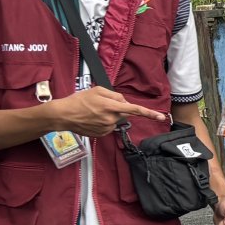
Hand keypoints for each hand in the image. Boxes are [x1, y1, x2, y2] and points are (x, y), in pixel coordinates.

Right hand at [53, 86, 167, 136]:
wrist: (63, 115)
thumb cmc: (79, 100)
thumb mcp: (97, 90)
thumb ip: (115, 95)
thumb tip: (125, 102)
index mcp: (111, 107)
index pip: (134, 109)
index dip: (149, 113)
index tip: (160, 117)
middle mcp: (111, 119)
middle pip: (124, 113)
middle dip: (118, 108)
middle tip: (102, 105)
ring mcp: (106, 128)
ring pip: (116, 120)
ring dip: (110, 115)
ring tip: (94, 112)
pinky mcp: (101, 134)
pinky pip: (109, 127)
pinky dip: (104, 122)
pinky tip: (92, 119)